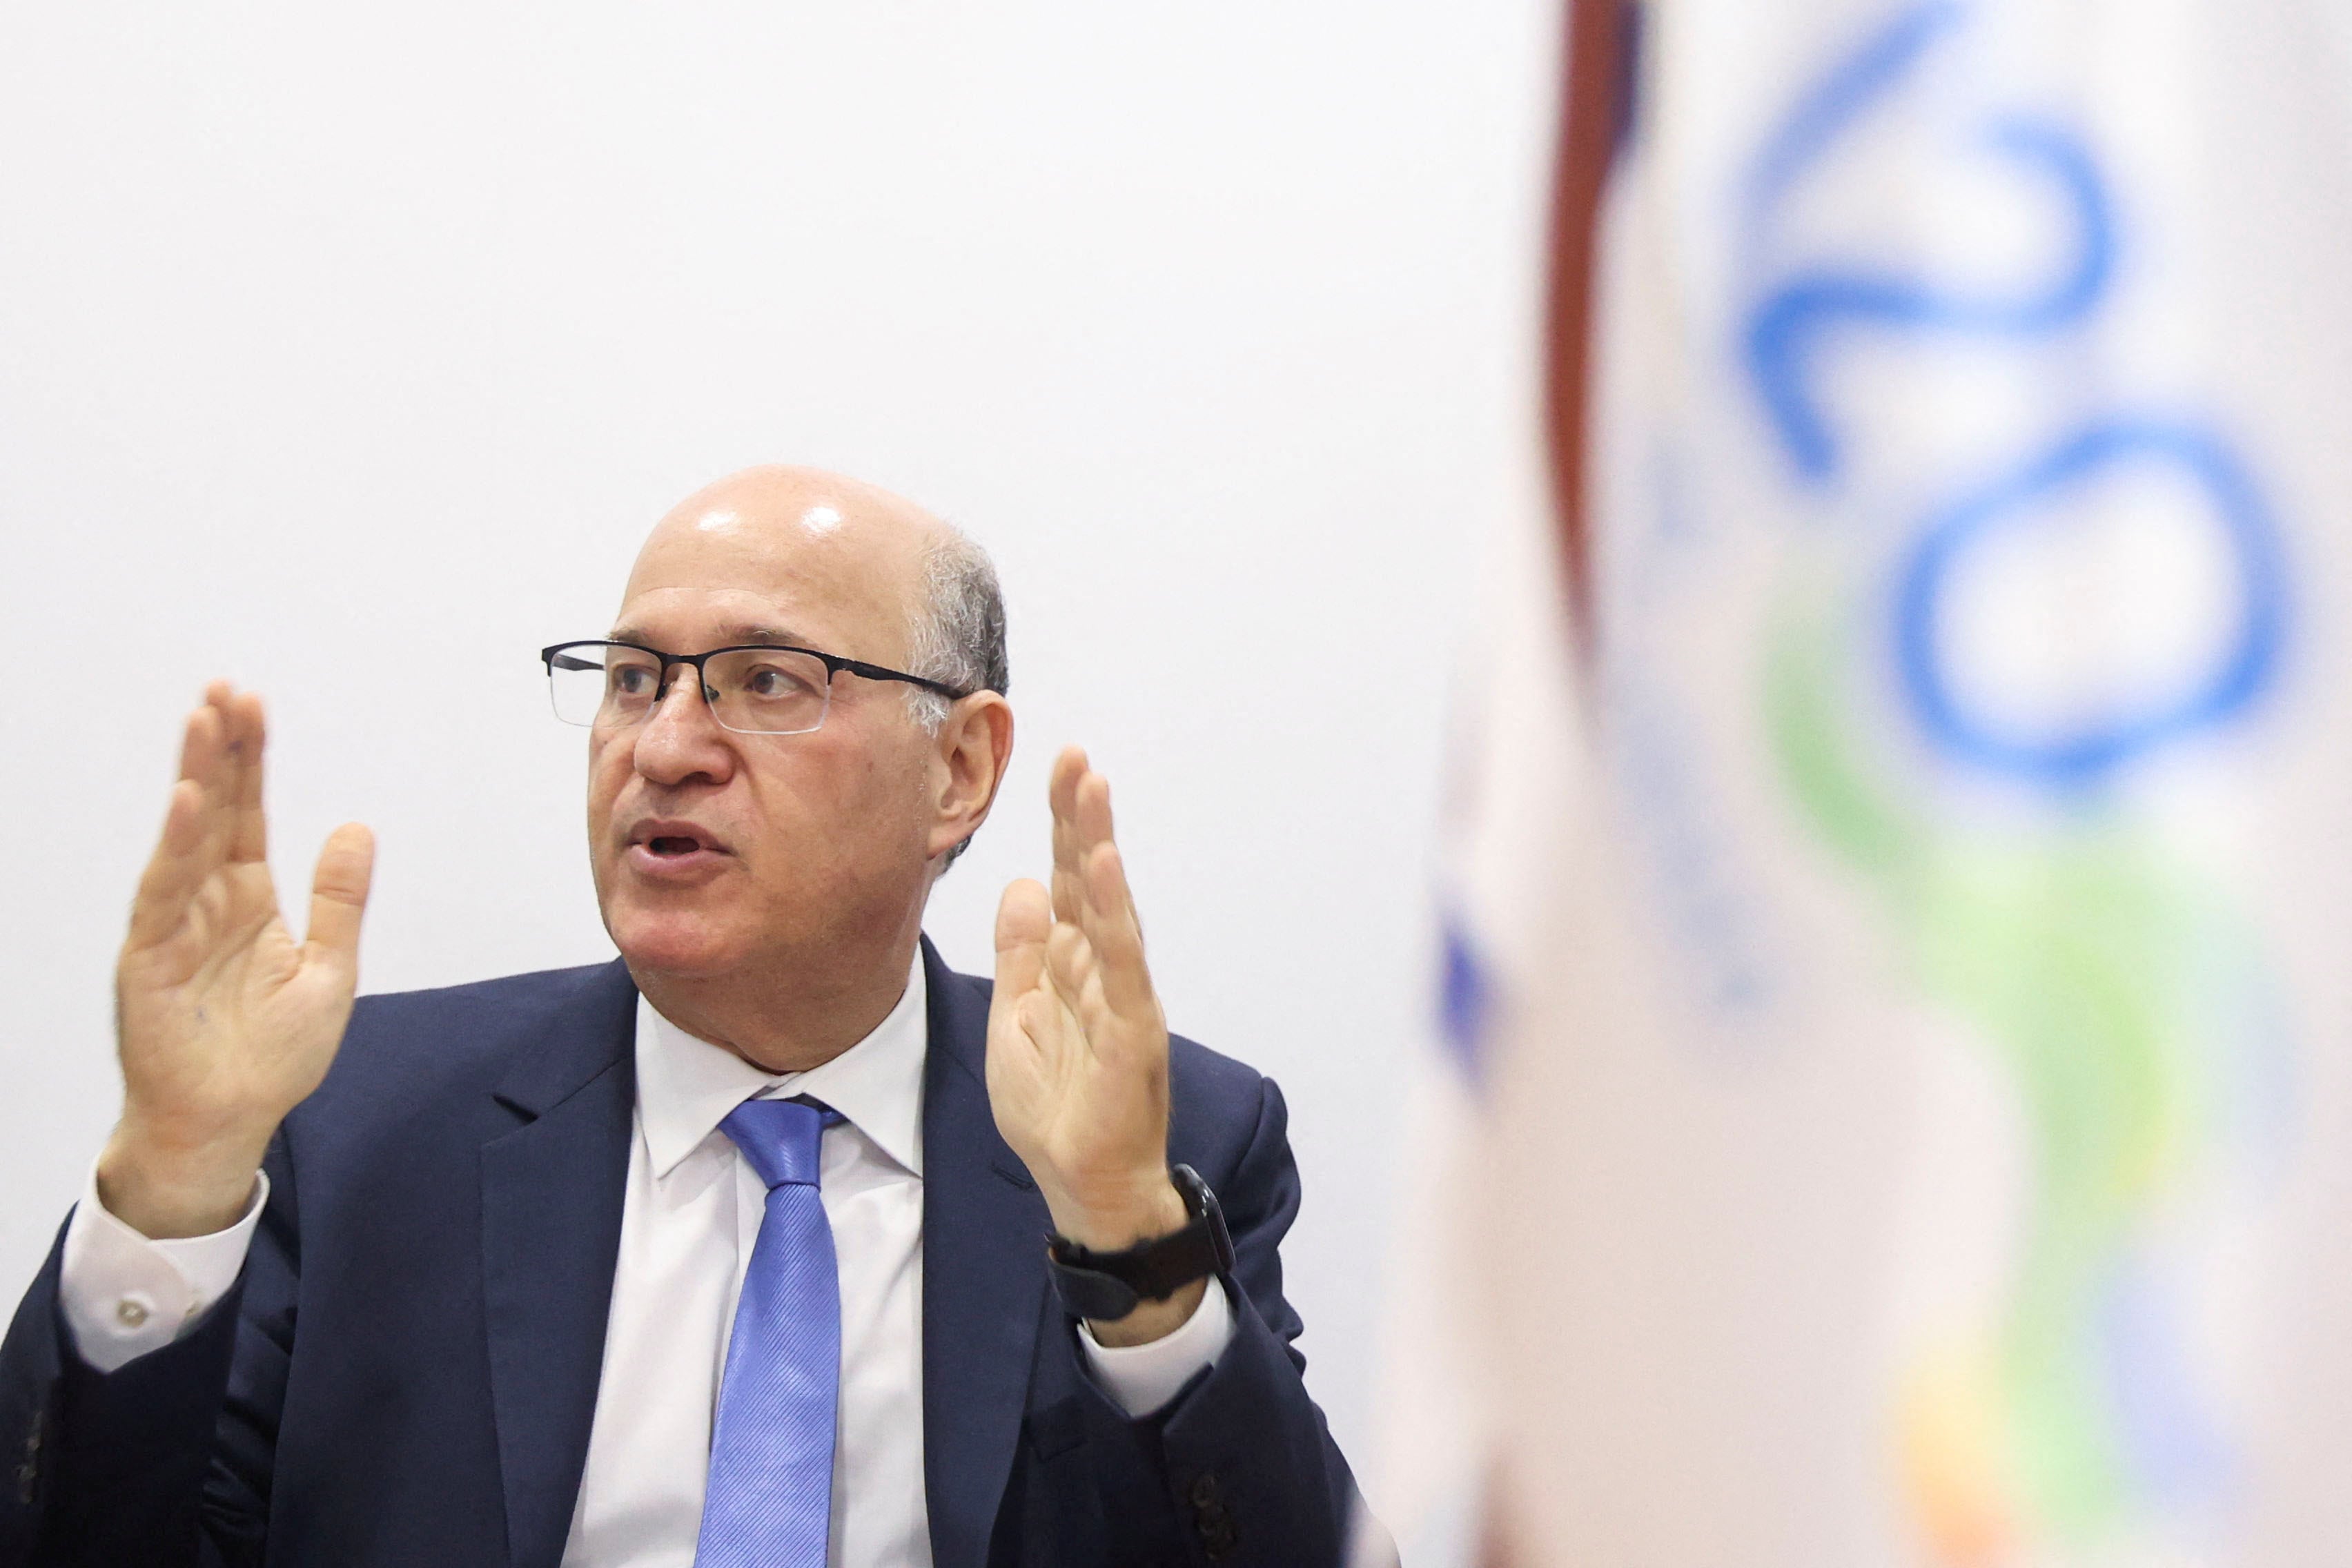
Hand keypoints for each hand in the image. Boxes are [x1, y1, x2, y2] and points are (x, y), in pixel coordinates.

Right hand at [100, 684, 374, 1238]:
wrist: (229, 1122)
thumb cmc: (271, 1057)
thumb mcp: (329, 970)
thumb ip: (339, 900)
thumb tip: (358, 828)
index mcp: (248, 901)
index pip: (248, 816)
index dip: (250, 763)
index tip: (252, 707)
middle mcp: (206, 903)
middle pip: (214, 812)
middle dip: (220, 752)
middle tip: (226, 692)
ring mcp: (174, 927)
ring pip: (185, 839)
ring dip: (196, 781)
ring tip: (205, 723)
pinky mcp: (149, 959)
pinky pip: (164, 894)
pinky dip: (177, 848)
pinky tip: (191, 804)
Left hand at [988, 747, 1201, 1343]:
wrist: (1085, 1187)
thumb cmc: (1057, 1111)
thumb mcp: (1017, 1020)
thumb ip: (1021, 955)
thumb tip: (1022, 883)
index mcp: (1073, 966)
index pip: (1065, 882)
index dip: (1062, 825)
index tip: (1059, 765)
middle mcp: (1104, 972)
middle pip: (1090, 882)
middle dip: (1082, 818)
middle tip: (1076, 756)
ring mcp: (1122, 999)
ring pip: (1109, 910)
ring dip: (1098, 847)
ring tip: (1092, 788)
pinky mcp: (1130, 1033)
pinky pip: (1121, 965)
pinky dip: (1111, 915)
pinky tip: (1100, 869)